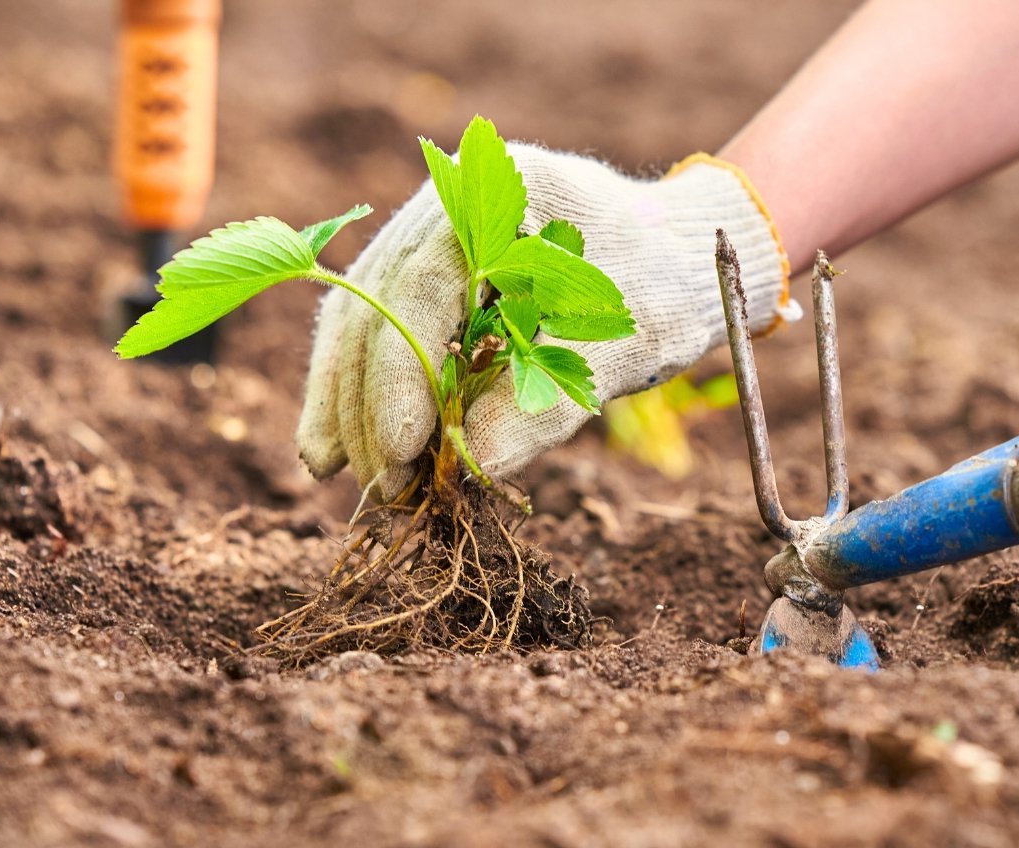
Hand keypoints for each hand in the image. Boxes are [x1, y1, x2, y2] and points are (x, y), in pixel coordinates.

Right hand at [296, 146, 790, 498]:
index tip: (401, 449)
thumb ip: (548, 402)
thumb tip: (473, 467)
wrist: (681, 260)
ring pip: (361, 318)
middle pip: (376, 303)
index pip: (423, 287)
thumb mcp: (621, 350)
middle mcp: (450, 202)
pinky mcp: (425, 273)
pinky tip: (337, 444)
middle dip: (368, 401)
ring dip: (348, 400)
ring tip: (341, 475)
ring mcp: (429, 232)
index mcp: (504, 192)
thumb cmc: (664, 291)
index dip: (400, 375)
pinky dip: (359, 388)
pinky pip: (377, 329)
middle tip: (378, 485)